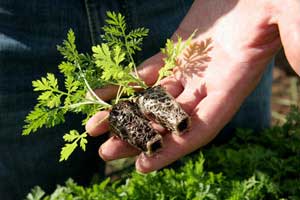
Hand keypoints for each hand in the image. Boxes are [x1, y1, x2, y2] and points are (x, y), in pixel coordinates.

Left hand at [86, 0, 299, 172]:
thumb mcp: (290, 10)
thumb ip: (297, 38)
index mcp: (232, 85)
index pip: (200, 128)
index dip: (173, 149)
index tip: (143, 165)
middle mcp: (207, 85)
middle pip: (168, 121)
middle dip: (137, 137)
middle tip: (106, 154)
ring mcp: (188, 71)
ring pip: (151, 100)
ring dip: (124, 114)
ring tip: (94, 127)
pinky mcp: (173, 54)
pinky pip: (144, 75)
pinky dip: (124, 85)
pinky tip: (102, 94)